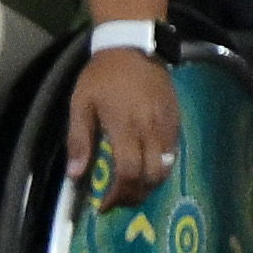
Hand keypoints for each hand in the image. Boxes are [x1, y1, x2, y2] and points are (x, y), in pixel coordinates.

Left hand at [66, 44, 183, 203]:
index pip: (128, 173)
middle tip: (118, 201)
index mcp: (125, 127)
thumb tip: (76, 175)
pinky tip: (145, 167)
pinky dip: (160, 168)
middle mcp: (151, 130)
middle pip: (151, 177)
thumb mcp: (81, 104)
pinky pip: (173, 153)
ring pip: (166, 168)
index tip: (103, 206)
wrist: (134, 47)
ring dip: (149, 185)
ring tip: (131, 188)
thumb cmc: (102, 76)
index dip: (118, 195)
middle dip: (135, 196)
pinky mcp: (176, 120)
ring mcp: (167, 125)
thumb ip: (79, 140)